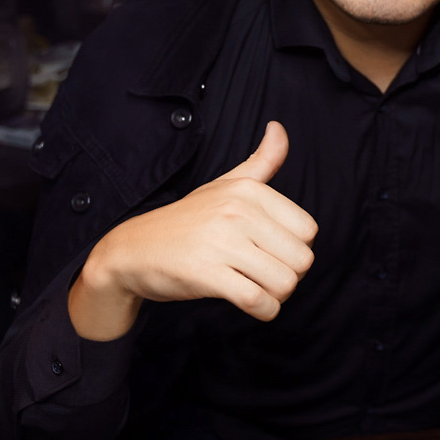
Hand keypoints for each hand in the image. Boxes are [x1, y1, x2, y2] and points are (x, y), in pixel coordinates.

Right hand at [70, 122, 317, 339]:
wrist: (131, 250)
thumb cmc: (187, 220)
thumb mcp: (225, 184)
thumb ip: (261, 161)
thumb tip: (279, 127)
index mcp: (249, 191)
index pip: (308, 230)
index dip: (297, 248)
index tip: (276, 253)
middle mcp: (237, 212)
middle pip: (302, 259)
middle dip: (291, 275)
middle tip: (268, 276)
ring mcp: (221, 242)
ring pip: (284, 282)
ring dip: (278, 296)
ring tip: (260, 291)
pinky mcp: (206, 274)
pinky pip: (257, 300)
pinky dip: (264, 311)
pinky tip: (254, 307)